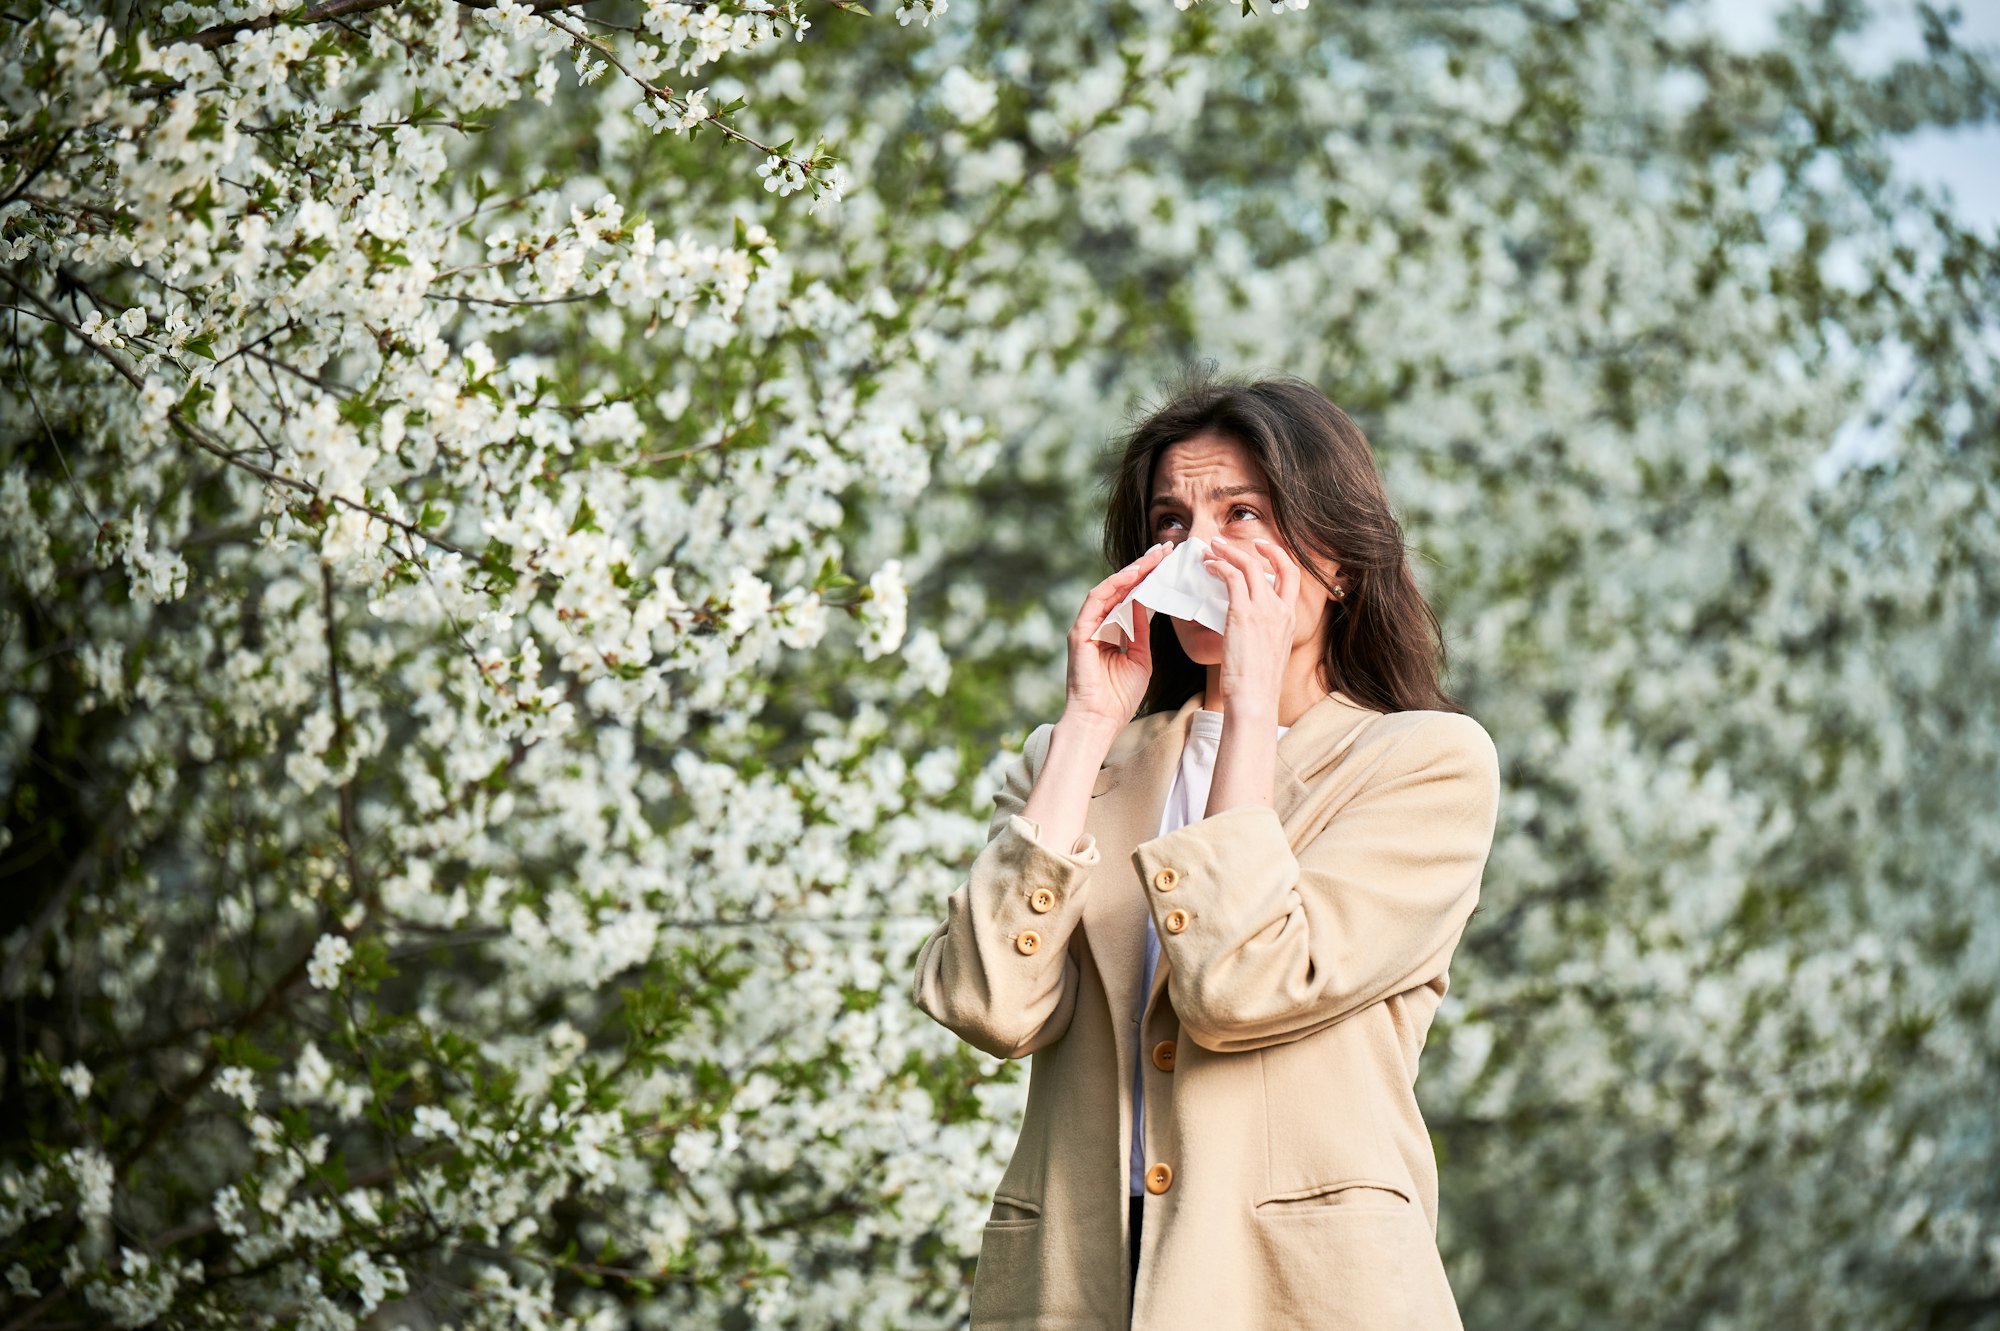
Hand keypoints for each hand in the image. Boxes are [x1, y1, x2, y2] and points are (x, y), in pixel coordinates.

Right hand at [1063, 541, 1172, 728]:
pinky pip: (1097, 600)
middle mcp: (1097, 625)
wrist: (1100, 721)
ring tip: (1154, 555)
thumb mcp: (1140, 659)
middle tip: (1165, 548)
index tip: (1168, 562)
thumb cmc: (1119, 698)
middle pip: (1122, 588)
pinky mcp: (1080, 632)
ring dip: (1132, 570)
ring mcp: (1086, 627)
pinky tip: (1133, 573)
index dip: (1149, 578)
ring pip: (1110, 589)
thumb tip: (1145, 606)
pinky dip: (1115, 585)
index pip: (1131, 597)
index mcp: (1111, 632)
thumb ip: (1141, 633)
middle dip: (1143, 567)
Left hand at [1203, 535, 1298, 717]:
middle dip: (1255, 548)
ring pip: (1249, 565)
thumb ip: (1263, 635)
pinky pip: (1232, 577)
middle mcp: (1282, 610)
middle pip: (1276, 563)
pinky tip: (1207, 567)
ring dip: (1228, 552)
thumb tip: (1246, 629)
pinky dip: (1218, 566)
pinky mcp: (1243, 613)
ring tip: (1211, 549)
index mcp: (1291, 620)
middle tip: (1230, 543)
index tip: (1263, 549)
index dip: (1279, 557)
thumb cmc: (1256, 686)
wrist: (1254, 700)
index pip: (1293, 577)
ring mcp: (1264, 610)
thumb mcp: (1269, 654)